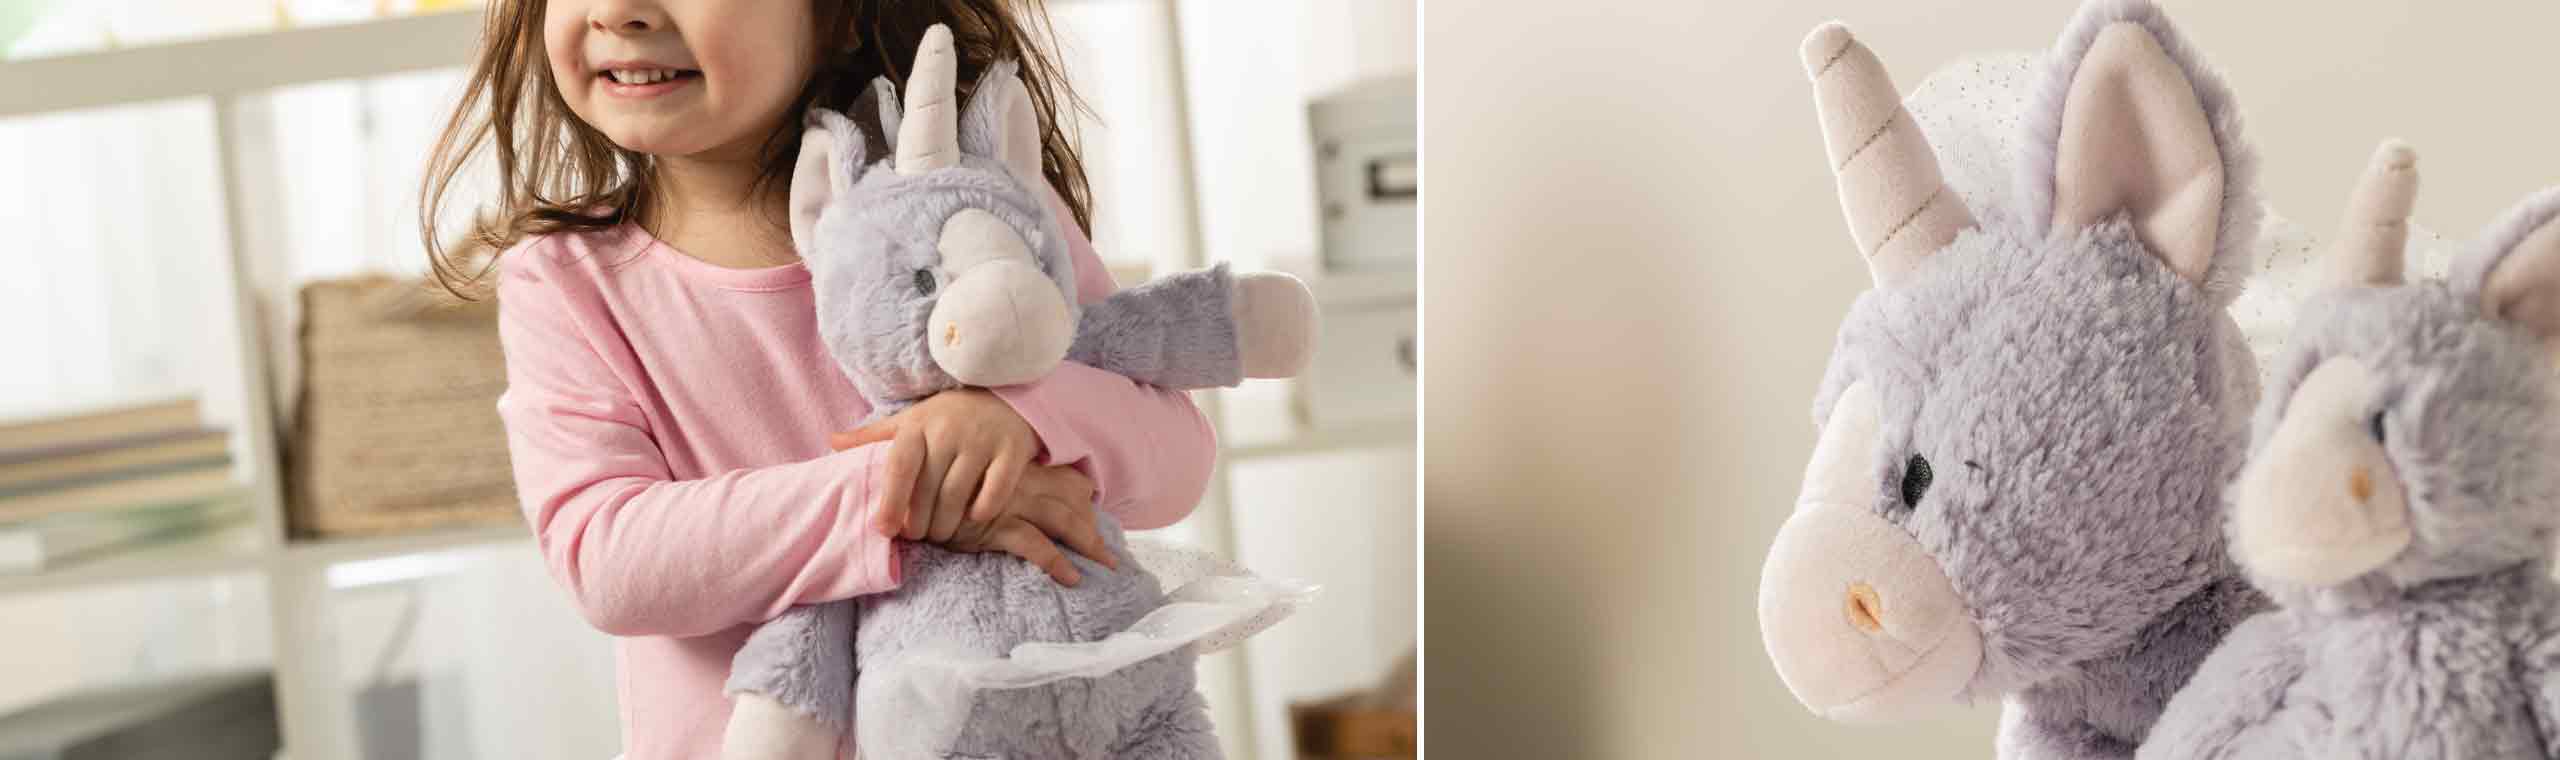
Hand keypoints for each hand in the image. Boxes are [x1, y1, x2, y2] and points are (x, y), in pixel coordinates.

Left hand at [830, 389, 1038, 541]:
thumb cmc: (948, 415)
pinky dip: (982, 511)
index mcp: (919, 425)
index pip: (900, 468)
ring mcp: (983, 440)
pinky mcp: (1012, 450)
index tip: (884, 530)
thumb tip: (832, 442)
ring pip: (958, 496)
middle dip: (920, 522)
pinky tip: (974, 517)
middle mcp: (950, 431)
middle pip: (928, 490)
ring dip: (947, 525)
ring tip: (942, 534)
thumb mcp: (910, 420)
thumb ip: (873, 435)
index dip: (891, 502)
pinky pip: (994, 493)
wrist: (1004, 394)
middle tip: (918, 536)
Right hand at [939, 464, 1111, 584]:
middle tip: (1110, 551)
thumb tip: (998, 494)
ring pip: (1062, 519)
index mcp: (1015, 467)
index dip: (1082, 492)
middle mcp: (1018, 482)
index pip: (1062, 475)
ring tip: (1106, 564)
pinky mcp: (995, 528)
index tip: (1095, 509)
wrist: (902, 487)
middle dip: (1093, 524)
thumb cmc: (928, 481)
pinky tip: (1072, 578)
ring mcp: (1009, 504)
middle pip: (1071, 499)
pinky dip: (1056, 562)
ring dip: (1088, 542)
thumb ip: (980, 478)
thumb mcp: (959, 473)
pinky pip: (1035, 545)